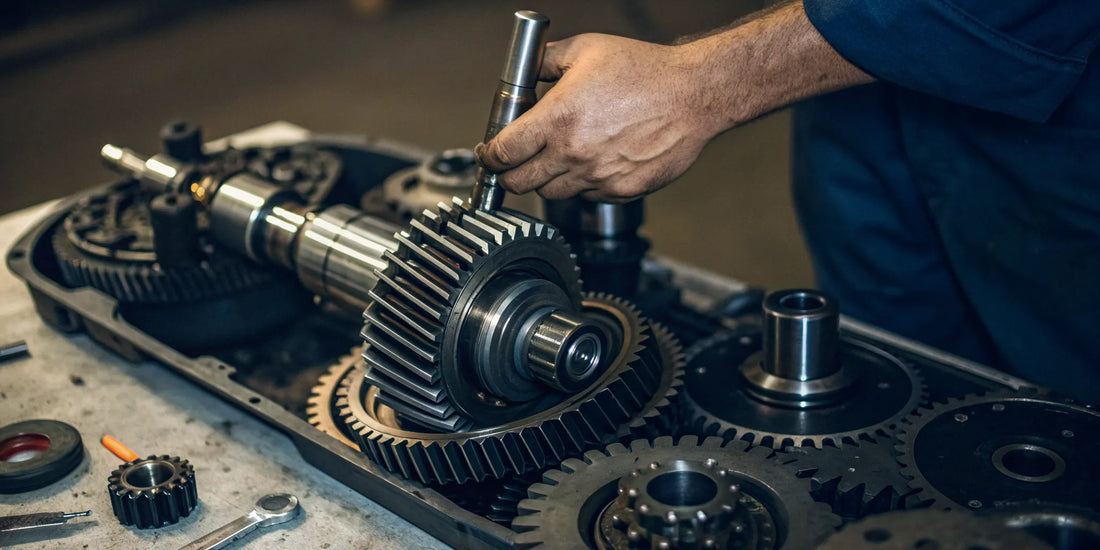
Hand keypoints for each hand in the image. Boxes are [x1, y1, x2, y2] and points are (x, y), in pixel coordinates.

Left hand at [475, 33, 723, 201]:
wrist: (694, 95)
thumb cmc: (645, 70)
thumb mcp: (586, 49)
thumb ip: (546, 61)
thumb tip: (525, 72)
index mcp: (558, 118)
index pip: (502, 152)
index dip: (488, 156)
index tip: (489, 153)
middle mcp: (574, 153)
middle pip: (519, 184)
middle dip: (509, 174)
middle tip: (513, 163)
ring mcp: (597, 177)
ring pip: (552, 194)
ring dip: (546, 180)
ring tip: (558, 158)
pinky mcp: (620, 191)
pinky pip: (587, 196)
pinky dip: (582, 184)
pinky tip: (593, 161)